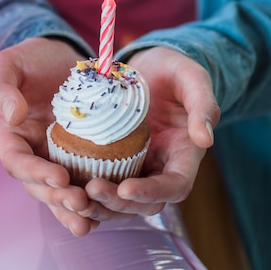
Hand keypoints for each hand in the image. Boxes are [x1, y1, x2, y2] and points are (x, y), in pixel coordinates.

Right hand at [0, 37, 105, 235]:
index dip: (36, 173)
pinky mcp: (80, 155)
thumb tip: (13, 116)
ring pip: (60, 191)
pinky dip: (92, 198)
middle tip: (80, 203)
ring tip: (90, 219)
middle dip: (58, 198)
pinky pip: (83, 180)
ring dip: (72, 208)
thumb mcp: (8, 65)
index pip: (17, 161)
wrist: (58, 57)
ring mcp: (56, 157)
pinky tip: (106, 210)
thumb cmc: (29, 60)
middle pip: (39, 185)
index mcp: (10, 136)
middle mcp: (32, 153)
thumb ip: (2, 88)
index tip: (59, 177)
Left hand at [82, 46, 219, 221]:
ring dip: (98, 205)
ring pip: (120, 201)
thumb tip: (206, 140)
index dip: (151, 192)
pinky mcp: (114, 160)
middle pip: (143, 203)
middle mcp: (161, 167)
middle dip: (118, 203)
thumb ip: (203, 105)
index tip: (125, 188)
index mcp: (185, 154)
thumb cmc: (176, 70)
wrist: (152, 65)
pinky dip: (84, 189)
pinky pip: (101, 181)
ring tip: (73, 197)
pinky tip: (64, 185)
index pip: (175, 186)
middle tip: (90, 191)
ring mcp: (137, 166)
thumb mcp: (193, 78)